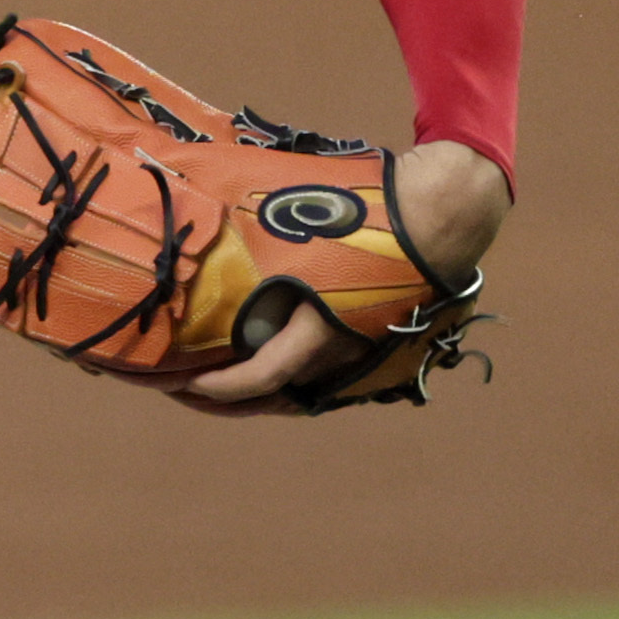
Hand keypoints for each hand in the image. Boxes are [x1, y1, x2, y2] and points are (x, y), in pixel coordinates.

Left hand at [152, 138, 509, 417]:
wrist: (440, 218)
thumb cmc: (366, 219)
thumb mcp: (300, 233)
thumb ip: (255, 246)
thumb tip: (202, 237)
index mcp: (322, 335)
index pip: (259, 379)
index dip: (215, 387)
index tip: (178, 381)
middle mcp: (343, 359)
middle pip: (276, 400)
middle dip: (223, 401)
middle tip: (178, 391)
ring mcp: (362, 359)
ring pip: (298, 392)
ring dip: (253, 395)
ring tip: (208, 385)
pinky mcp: (374, 349)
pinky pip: (321, 376)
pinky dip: (285, 378)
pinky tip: (258, 362)